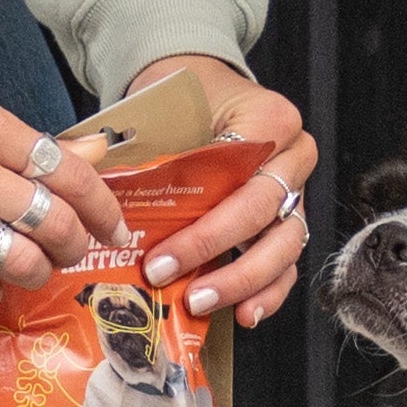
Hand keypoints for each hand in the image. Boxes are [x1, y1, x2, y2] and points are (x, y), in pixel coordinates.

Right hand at [0, 67, 131, 313]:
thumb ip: (16, 141)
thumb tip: (84, 159)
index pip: (70, 174)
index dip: (103, 208)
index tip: (114, 227)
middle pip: (54, 223)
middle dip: (75, 246)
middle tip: (72, 252)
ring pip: (18, 262)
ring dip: (35, 272)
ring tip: (28, 268)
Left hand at [124, 54, 318, 331]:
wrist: (204, 92)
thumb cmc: (184, 103)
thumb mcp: (167, 113)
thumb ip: (152, 155)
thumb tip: (109, 208)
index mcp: (271, 120)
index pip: (242, 180)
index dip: (203, 227)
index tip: (158, 257)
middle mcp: (294, 156)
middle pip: (264, 216)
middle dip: (213, 255)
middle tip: (167, 278)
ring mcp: (298, 191)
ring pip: (284, 247)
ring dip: (241, 282)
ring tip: (201, 303)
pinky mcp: (292, 220)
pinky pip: (288, 263)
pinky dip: (267, 292)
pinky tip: (244, 313)